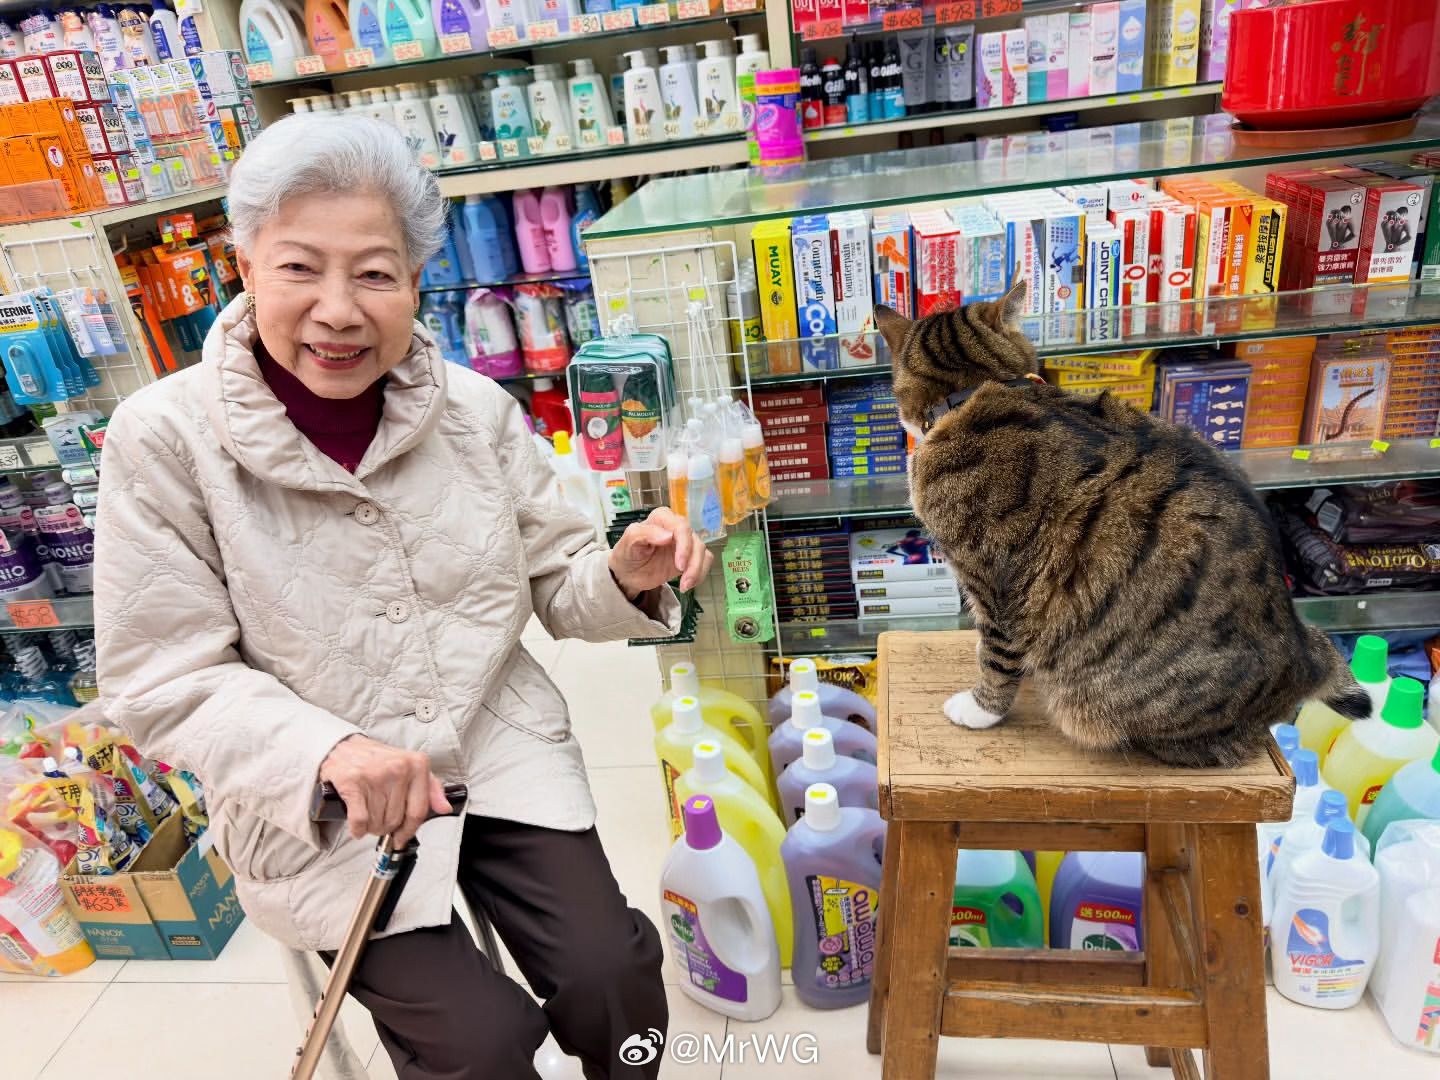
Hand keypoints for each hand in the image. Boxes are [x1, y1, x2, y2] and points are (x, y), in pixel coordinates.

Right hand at [318, 734, 451, 845]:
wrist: (343, 748)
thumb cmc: (378, 761)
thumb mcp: (411, 768)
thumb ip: (431, 788)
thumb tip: (444, 808)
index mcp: (417, 764)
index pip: (419, 811)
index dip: (409, 830)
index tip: (402, 837)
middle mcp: (398, 768)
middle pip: (396, 820)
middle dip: (386, 826)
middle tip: (379, 816)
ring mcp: (375, 775)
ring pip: (377, 822)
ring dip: (371, 826)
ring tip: (367, 812)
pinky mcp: (353, 782)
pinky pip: (360, 820)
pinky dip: (357, 828)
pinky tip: (357, 822)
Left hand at [609, 507, 712, 595]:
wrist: (628, 574)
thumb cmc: (627, 554)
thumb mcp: (628, 542)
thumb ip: (644, 534)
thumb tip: (667, 536)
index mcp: (661, 518)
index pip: (681, 526)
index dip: (684, 545)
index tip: (679, 565)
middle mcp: (676, 527)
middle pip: (695, 540)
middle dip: (692, 562)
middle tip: (684, 580)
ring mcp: (685, 542)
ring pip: (702, 551)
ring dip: (696, 570)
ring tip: (684, 586)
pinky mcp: (690, 556)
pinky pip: (704, 561)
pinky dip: (700, 573)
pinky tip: (687, 584)